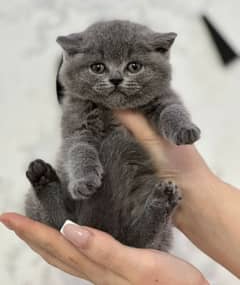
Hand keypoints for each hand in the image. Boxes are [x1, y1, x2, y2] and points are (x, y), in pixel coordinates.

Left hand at [0, 213, 206, 284]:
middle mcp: (93, 270)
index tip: (7, 216)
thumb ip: (104, 250)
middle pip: (53, 252)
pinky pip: (79, 255)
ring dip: (43, 239)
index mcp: (96, 267)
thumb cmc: (170, 284)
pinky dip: (65, 243)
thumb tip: (69, 230)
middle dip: (29, 235)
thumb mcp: (139, 265)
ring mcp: (102, 271)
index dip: (30, 231)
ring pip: (63, 255)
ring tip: (30, 227)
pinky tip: (69, 235)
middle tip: (10, 219)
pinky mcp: (112, 268)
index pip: (55, 245)